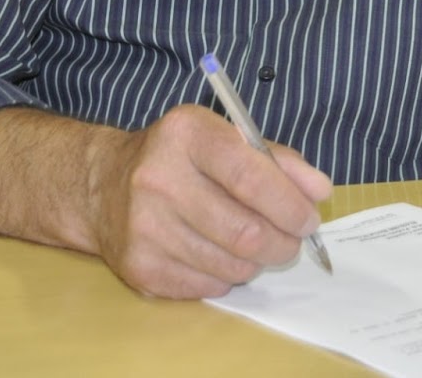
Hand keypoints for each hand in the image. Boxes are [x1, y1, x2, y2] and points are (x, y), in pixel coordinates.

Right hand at [88, 104, 331, 297]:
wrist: (102, 186)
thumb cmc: (181, 160)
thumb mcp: (226, 139)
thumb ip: (278, 161)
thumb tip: (319, 191)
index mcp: (186, 134)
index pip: (250, 176)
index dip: (290, 204)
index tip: (309, 218)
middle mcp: (158, 178)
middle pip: (246, 231)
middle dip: (283, 243)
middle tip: (290, 240)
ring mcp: (144, 226)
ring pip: (232, 264)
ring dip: (256, 261)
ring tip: (252, 244)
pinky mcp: (139, 267)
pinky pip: (209, 286)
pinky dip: (227, 276)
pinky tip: (217, 254)